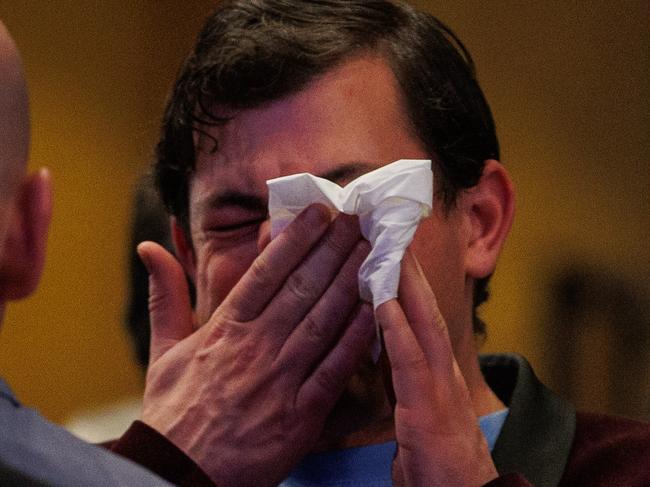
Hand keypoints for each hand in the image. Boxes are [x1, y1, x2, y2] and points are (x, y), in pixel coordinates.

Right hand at [138, 204, 374, 486]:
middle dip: (332, 250)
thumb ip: (164, 294)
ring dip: (349, 283)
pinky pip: (333, 370)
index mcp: (225, 328)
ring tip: (370, 252)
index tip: (319, 214)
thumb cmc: (173, 408)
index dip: (296, 239)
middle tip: (356, 220)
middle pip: (301, 289)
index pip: (266, 273)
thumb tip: (148, 247)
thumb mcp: (162, 348)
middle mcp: (255, 347)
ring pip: (322, 321)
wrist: (177, 472)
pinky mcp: (300, 414)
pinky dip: (355, 340)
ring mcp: (280, 380)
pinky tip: (374, 311)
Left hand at [375, 251, 497, 486]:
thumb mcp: (417, 408)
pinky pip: (410, 361)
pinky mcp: (429, 409)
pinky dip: (397, 328)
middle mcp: (441, 369)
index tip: (389, 245)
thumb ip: (402, 375)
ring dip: (405, 284)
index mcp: (434, 370)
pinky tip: (382, 302)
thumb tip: (380, 344)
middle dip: (407, 267)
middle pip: (423, 307)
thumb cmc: (435, 459)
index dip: (405, 279)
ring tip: (387, 247)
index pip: (419, 314)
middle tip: (389, 227)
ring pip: (422, 323)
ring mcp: (439, 386)